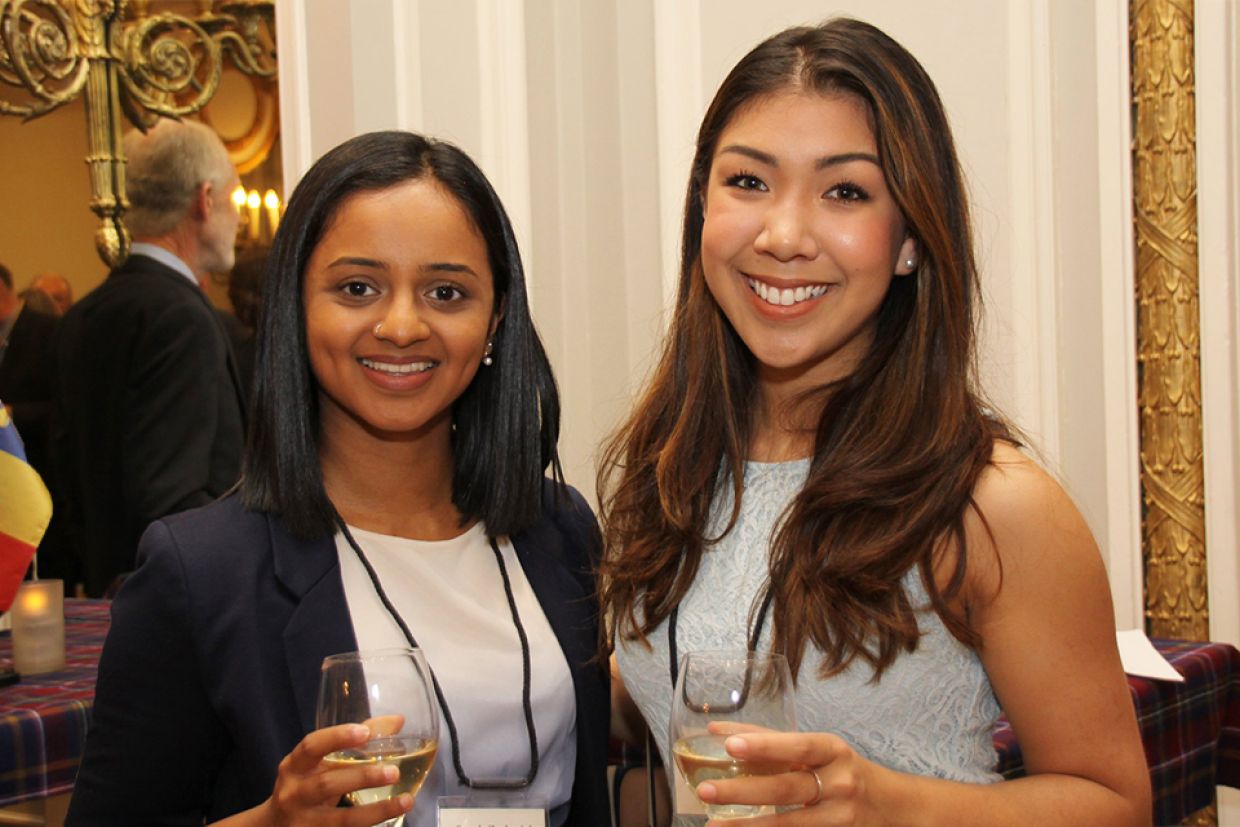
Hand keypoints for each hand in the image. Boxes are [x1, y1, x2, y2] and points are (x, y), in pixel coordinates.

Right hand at [261, 724, 413, 825]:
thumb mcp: (319, 762)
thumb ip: (353, 741)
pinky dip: (370, 826)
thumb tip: (396, 721)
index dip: (337, 737)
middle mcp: (294, 794)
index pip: (311, 747)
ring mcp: (303, 822)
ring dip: (376, 810)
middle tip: (394, 772)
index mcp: (294, 766)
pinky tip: (394, 818)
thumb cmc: (305, 785)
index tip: (365, 733)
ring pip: (340, 819)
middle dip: (363, 777)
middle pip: (326, 785)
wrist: (275, 826)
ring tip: (405, 801)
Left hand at [697, 729, 879, 826]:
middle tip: (706, 790)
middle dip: (743, 791)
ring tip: (713, 823)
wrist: (892, 807)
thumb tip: (717, 732)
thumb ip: (773, 741)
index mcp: (833, 751)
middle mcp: (840, 785)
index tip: (730, 745)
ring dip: (748, 826)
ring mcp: (840, 818)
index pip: (797, 747)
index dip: (764, 746)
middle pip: (787, 789)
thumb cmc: (843, 770)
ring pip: (790, 824)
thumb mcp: (819, 750)